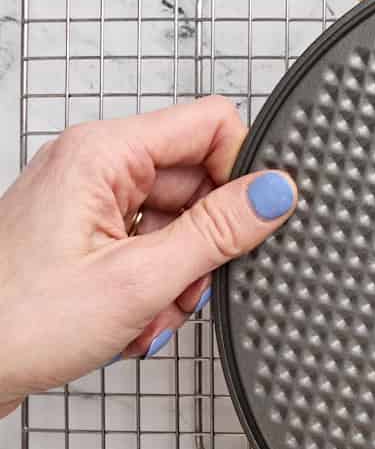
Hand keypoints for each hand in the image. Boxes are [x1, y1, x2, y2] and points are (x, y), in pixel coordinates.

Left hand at [0, 96, 295, 416]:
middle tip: (186, 285)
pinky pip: (149, 247)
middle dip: (206, 243)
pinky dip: (154, 286)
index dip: (241, 173)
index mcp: (102, 153)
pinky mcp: (83, 238)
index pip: (211, 125)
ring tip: (150, 312)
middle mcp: (93, 167)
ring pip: (177, 222)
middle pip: (197, 182)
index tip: (249, 222)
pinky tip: (133, 319)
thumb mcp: (139, 279)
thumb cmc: (13, 323)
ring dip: (179, 275)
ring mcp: (86, 203)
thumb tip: (274, 193)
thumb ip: (218, 232)